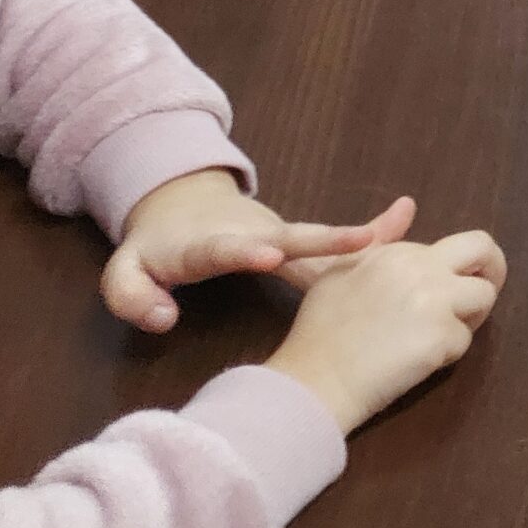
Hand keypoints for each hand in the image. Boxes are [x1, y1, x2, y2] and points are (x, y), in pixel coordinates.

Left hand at [106, 175, 412, 335]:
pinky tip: (403, 226)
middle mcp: (252, 234)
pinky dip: (368, 237)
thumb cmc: (154, 248)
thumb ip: (133, 296)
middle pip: (292, 236)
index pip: (229, 247)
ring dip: (360, 236)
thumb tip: (165, 320)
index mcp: (208, 242)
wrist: (182, 208)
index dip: (249, 251)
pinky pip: (330, 249)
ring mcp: (278, 236)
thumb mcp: (124, 272)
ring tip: (402, 224)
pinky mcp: (294, 246)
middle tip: (361, 241)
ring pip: (320, 238)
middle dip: (325, 240)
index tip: (271, 256)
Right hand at [265, 230, 507, 436]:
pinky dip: (448, 354)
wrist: (312, 382)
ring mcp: (435, 299)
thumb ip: (379, 239)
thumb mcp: (340, 272)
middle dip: (493, 269)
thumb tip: (408, 205)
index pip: (452, 246)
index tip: (446, 289)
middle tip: (480, 297)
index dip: (455, 269)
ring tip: (437, 338)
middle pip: (483, 248)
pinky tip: (416, 363)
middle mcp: (421, 266)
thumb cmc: (319, 333)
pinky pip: (464, 340)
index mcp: (398, 251)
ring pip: (483, 297)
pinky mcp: (442, 335)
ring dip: (469, 318)